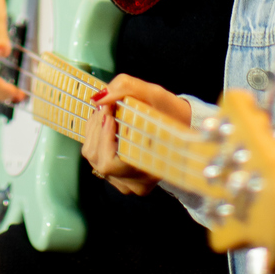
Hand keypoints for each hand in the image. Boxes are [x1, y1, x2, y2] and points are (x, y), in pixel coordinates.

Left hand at [81, 73, 190, 195]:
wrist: (181, 125)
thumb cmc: (169, 111)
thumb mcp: (153, 94)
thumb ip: (124, 88)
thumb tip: (99, 98)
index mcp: (149, 173)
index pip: (111, 162)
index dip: (104, 136)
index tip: (107, 110)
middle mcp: (135, 185)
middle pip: (98, 158)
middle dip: (97, 128)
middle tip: (105, 105)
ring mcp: (124, 183)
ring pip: (93, 156)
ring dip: (95, 130)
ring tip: (106, 112)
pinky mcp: (116, 177)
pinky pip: (95, 155)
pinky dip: (96, 135)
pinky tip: (107, 123)